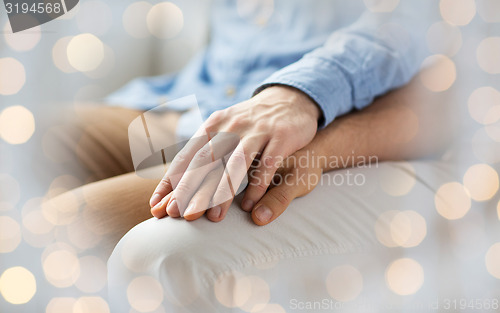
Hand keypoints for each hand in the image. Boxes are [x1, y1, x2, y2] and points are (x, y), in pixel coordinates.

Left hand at [150, 85, 320, 221]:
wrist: (290, 98)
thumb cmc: (251, 124)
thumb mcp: (224, 130)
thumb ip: (203, 152)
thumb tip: (174, 183)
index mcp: (213, 126)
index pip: (186, 156)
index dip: (171, 182)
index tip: (157, 206)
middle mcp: (231, 127)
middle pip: (206, 161)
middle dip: (190, 189)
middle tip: (178, 214)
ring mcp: (256, 131)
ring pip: (235, 164)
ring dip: (222, 191)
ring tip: (213, 218)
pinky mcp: (280, 136)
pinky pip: (267, 163)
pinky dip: (258, 184)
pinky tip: (250, 205)